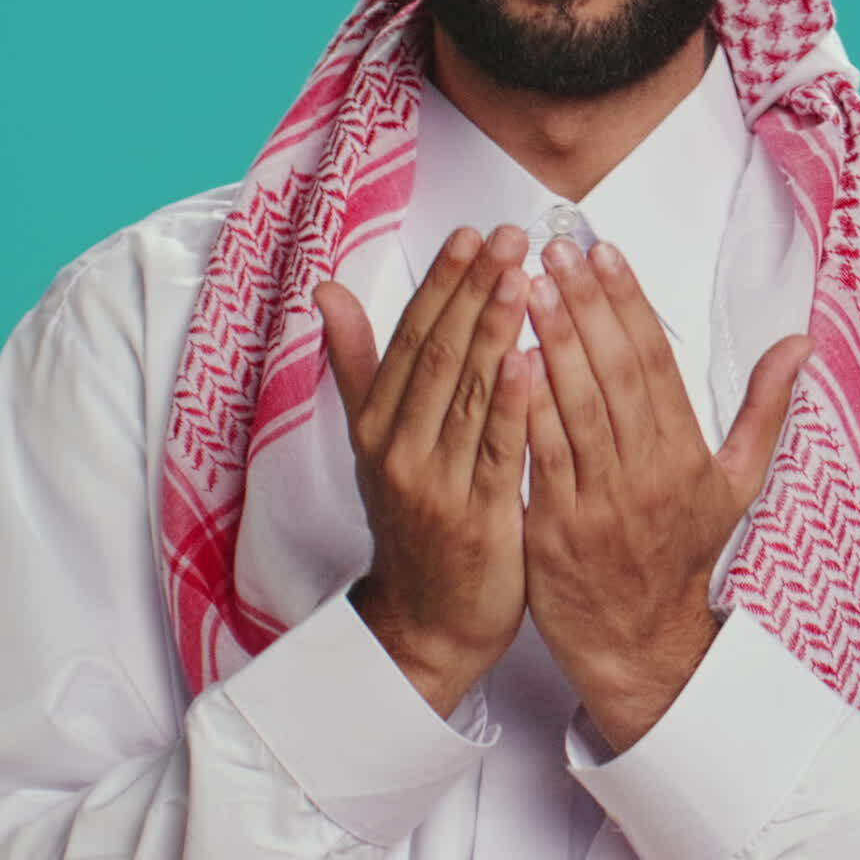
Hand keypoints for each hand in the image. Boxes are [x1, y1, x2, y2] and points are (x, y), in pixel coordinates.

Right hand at [318, 226, 540, 715]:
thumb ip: (358, 365)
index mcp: (377, 425)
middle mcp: (398, 449)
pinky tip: (532, 359)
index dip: (441, 283)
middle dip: (475, 289)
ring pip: (466, 395)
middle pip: (439, 354)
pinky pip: (494, 452)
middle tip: (511, 237)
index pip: (411, 338)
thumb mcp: (374, 443)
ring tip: (524, 275)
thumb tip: (327, 291)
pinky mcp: (475, 519)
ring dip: (496, 330)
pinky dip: (511, 403)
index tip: (471, 235)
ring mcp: (435, 485)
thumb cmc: (415, 526)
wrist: (425, 624)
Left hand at [522, 236, 814, 751]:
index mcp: (689, 456)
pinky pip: (541, 457)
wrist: (644, 646)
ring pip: (577, 407)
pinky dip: (526, 408)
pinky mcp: (556, 528)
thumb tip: (801, 345)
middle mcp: (649, 474)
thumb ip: (765, 409)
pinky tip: (506, 361)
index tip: (605, 252)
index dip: (630, 302)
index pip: (657, 362)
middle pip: (616, 373)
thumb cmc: (683, 557)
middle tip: (556, 250)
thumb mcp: (739, 486)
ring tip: (528, 286)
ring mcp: (602, 502)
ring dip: (552, 341)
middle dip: (586, 305)